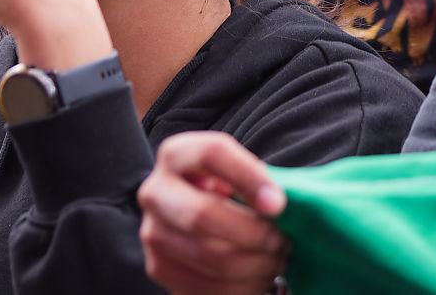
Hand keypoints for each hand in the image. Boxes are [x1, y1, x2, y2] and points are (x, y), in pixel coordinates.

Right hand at [138, 132, 288, 294]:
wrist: (193, 213)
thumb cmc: (225, 188)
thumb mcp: (236, 171)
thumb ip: (256, 179)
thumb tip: (280, 204)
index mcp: (176, 155)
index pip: (211, 154)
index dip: (248, 177)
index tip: (279, 204)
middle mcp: (155, 192)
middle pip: (201, 215)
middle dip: (253, 233)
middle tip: (282, 241)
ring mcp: (152, 232)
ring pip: (209, 257)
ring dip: (254, 265)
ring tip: (277, 260)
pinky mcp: (158, 267)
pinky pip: (205, 287)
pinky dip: (241, 287)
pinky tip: (259, 278)